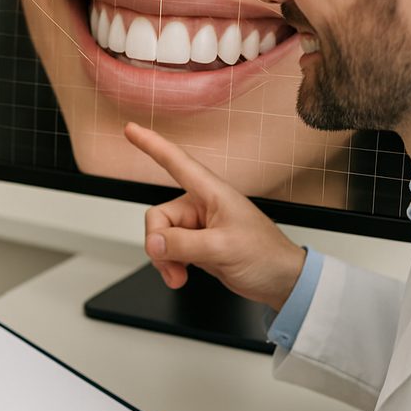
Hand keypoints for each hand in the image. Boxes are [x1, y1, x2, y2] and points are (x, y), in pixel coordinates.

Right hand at [123, 122, 305, 309]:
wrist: (280, 281)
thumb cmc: (266, 256)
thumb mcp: (223, 248)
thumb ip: (184, 245)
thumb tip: (154, 243)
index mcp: (212, 193)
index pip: (176, 162)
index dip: (151, 144)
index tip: (130, 129)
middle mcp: (201, 205)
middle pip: (158, 216)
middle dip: (159, 244)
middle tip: (173, 266)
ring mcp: (197, 226)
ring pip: (160, 236)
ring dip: (165, 259)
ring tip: (180, 276)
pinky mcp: (195, 244)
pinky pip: (167, 250)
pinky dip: (169, 265)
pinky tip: (181, 275)